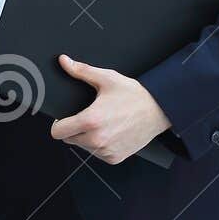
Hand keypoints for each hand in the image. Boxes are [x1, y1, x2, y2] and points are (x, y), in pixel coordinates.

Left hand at [49, 54, 171, 164]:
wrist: (161, 110)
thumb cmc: (135, 95)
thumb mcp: (107, 79)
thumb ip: (82, 71)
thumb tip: (64, 61)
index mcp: (91, 121)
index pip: (57, 132)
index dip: (59, 123)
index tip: (65, 118)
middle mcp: (97, 140)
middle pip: (68, 139)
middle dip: (73, 129)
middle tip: (88, 117)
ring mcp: (106, 151)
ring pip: (83, 147)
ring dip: (86, 138)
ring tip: (102, 123)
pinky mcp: (115, 158)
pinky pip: (97, 154)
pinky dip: (99, 145)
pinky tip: (110, 132)